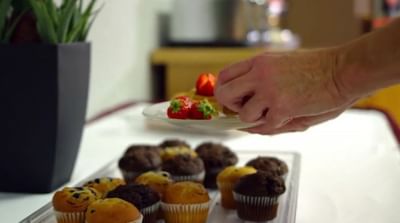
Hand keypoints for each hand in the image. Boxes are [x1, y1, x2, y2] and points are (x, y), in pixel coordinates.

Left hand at [215, 49, 357, 134]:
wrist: (344, 71)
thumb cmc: (317, 70)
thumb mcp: (282, 65)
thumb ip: (261, 81)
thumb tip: (241, 107)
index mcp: (259, 61)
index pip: (225, 76)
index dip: (224, 91)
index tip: (232, 101)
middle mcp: (259, 74)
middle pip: (224, 94)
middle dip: (231, 107)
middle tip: (246, 110)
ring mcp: (269, 91)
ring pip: (243, 115)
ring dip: (256, 120)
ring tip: (275, 113)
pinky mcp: (282, 108)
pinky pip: (264, 126)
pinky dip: (274, 126)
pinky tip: (289, 116)